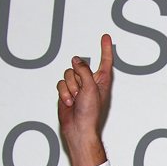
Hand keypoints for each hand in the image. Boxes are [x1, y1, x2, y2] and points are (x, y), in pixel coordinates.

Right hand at [56, 33, 113, 165]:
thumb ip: (84, 71)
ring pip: (68, 74)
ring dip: (69, 87)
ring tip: (75, 100)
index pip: (105, 61)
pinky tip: (69, 103)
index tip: (105, 37)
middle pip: (79, 66)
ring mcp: (78, 87)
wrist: (79, 128)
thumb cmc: (90, 113)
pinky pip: (61, 83)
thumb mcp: (91, 88)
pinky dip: (63, 93)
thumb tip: (76, 60)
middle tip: (81, 93)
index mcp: (102, 81)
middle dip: (77, 78)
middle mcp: (91, 82)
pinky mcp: (67, 92)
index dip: (105, 48)